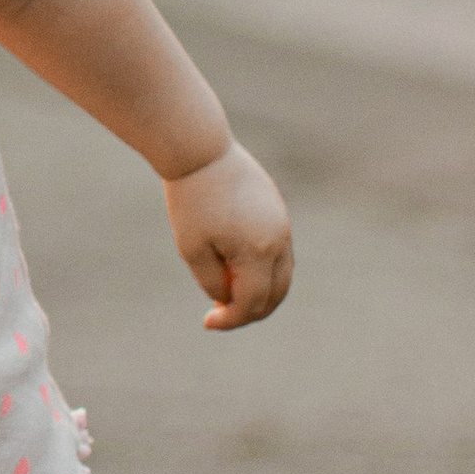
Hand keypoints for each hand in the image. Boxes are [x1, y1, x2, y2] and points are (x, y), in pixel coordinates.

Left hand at [164, 140, 293, 329]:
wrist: (200, 151)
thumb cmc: (191, 200)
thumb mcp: (192, 249)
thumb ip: (213, 282)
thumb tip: (229, 300)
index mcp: (259, 252)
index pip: (252, 303)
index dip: (231, 320)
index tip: (207, 322)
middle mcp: (280, 241)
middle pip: (276, 293)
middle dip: (251, 311)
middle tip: (222, 316)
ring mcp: (283, 225)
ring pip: (282, 274)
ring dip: (261, 292)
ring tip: (230, 296)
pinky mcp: (278, 212)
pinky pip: (279, 252)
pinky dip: (264, 269)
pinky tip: (237, 270)